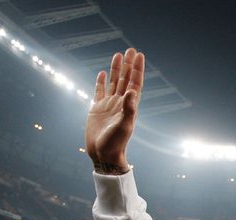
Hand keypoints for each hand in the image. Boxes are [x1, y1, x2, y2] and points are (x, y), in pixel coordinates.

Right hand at [85, 48, 144, 173]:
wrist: (103, 153)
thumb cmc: (116, 142)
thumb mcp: (124, 125)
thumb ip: (129, 109)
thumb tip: (133, 92)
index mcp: (129, 105)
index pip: (135, 83)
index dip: (137, 69)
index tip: (139, 55)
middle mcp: (120, 103)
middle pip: (125, 79)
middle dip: (128, 65)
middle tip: (130, 49)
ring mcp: (108, 105)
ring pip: (113, 82)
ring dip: (116, 69)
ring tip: (118, 55)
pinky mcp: (96, 108)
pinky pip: (99, 91)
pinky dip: (101, 82)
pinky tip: (103, 73)